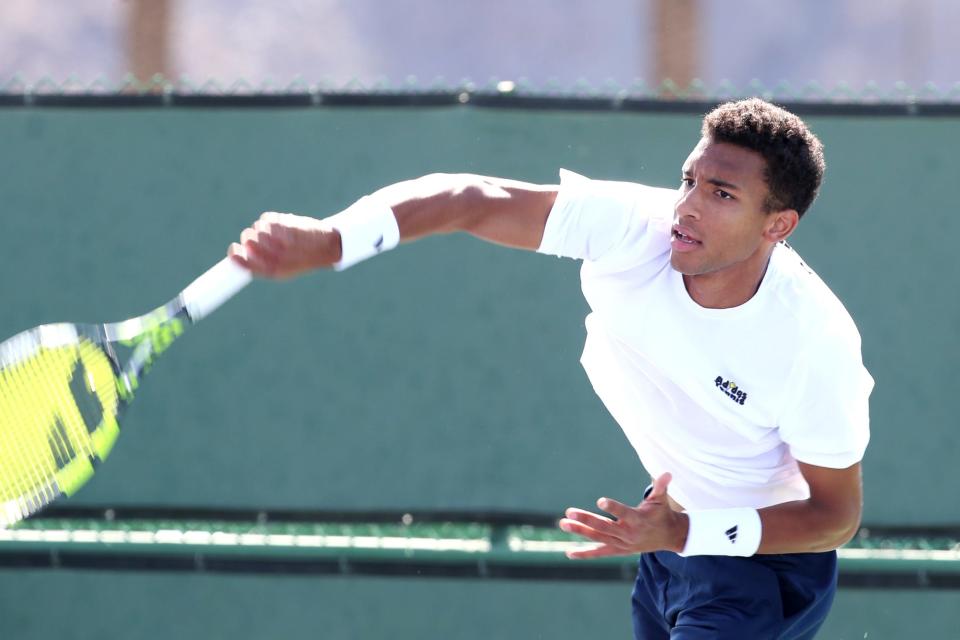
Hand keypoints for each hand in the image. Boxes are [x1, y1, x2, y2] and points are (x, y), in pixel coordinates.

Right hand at [228, 211, 341, 278]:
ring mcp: (281, 239)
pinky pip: (265, 219)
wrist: (326, 248)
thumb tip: (237, 257)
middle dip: (249, 238)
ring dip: (262, 228)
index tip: (234, 249)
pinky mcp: (286, 224)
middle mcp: (276, 256)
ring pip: (257, 228)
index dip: (235, 254)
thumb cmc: (300, 259)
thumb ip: (259, 265)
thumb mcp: (281, 269)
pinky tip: (281, 226)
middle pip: (247, 240)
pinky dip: (270, 220)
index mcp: (273, 270)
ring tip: (274, 233)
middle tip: (258, 238)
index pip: (244, 262)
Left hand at [558, 472, 688, 558]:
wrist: (669, 537)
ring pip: (598, 538)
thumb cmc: (662, 513)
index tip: (600, 501)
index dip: (613, 508)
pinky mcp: (619, 550)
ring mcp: (623, 544)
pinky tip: (569, 553)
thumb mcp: (662, 499)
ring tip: (563, 523)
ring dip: (580, 531)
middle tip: (569, 512)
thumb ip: (661, 486)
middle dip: (586, 520)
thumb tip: (668, 473)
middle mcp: (629, 534)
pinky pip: (600, 553)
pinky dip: (585, 554)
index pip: (624, 514)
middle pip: (604, 527)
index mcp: (639, 520)